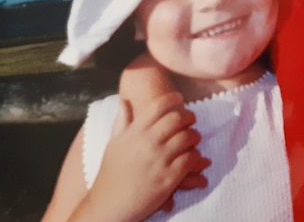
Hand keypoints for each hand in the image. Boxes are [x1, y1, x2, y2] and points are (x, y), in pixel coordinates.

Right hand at [77, 92, 208, 221]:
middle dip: (188, 117)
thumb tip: (125, 101)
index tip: (179, 100)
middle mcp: (147, 143)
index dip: (173, 99)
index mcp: (134, 132)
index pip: (159, 105)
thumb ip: (122, 121)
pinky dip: (195, 156)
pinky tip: (192, 157)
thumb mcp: (113, 144)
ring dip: (194, 137)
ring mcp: (159, 160)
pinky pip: (190, 159)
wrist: (108, 205)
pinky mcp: (168, 178)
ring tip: (192, 139)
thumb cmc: (111, 174)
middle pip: (178, 118)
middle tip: (190, 121)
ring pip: (188, 137)